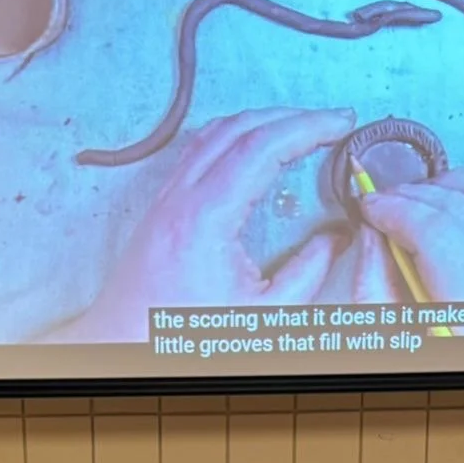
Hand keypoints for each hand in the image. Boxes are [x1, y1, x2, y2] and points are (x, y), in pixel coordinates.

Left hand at [52, 107, 356, 342]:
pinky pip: (197, 152)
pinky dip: (233, 138)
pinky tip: (253, 147)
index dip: (307, 126)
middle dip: (290, 116)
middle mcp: (179, 197)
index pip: (262, 146)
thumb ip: (307, 273)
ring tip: (299, 127)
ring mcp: (164, 199)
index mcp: (206, 217)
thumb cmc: (185, 337)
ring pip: (214, 133)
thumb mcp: (264, 315)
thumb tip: (336, 239)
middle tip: (330, 121)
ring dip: (260, 122)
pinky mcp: (159, 208)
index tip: (340, 121)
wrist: (123, 347)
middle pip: (239, 128)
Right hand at [355, 167, 463, 334]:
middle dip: (411, 195)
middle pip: (461, 206)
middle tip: (381, 203)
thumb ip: (374, 282)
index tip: (369, 207)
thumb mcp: (392, 335)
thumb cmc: (442, 359)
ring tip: (420, 202)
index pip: (437, 232)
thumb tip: (370, 230)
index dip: (396, 209)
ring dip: (452, 185)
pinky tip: (457, 201)